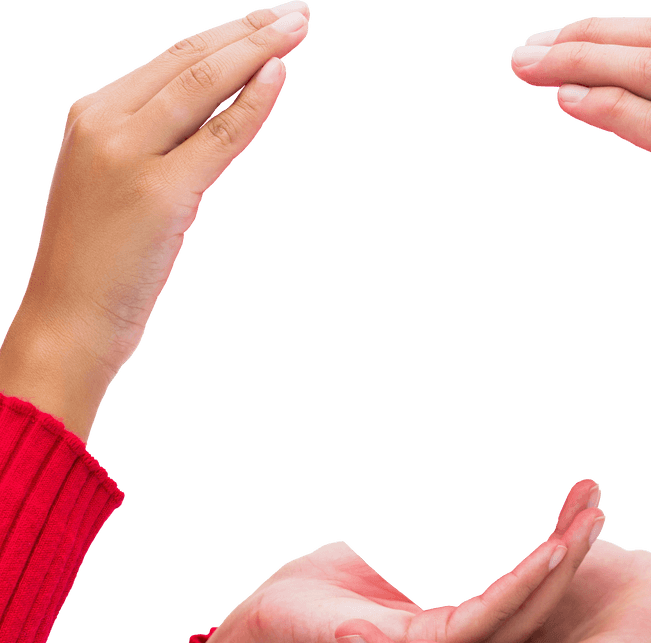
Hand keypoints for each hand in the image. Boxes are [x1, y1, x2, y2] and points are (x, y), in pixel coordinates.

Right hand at [17, 2, 310, 382]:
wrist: (68, 321)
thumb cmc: (97, 266)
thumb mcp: (119, 191)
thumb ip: (156, 152)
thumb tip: (212, 127)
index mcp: (93, 116)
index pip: (171, 62)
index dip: (225, 37)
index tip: (268, 24)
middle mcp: (106, 123)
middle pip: (190, 61)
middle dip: (251, 31)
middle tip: (299, 12)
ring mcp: (130, 156)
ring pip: (204, 86)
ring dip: (259, 51)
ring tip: (300, 27)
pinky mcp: (159, 193)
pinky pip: (217, 137)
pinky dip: (251, 104)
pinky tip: (278, 74)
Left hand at [252, 475, 604, 642]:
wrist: (274, 620)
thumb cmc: (330, 588)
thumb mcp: (395, 552)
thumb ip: (440, 541)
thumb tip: (471, 487)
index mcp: (464, 627)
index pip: (531, 589)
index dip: (561, 546)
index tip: (589, 500)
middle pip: (540, 601)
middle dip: (574, 547)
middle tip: (599, 498)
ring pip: (524, 610)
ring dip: (558, 560)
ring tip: (592, 516)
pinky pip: (484, 618)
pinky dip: (521, 581)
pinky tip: (551, 547)